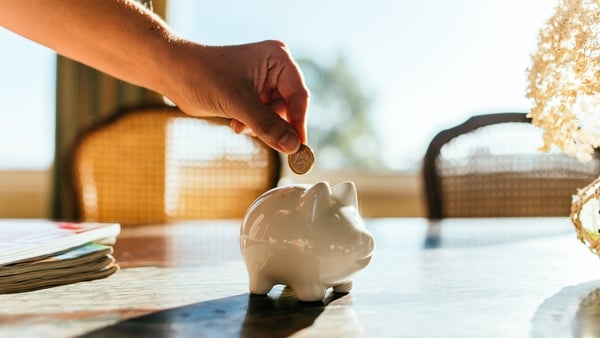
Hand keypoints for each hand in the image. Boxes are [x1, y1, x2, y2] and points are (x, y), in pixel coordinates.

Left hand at [166, 40, 308, 153]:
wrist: (173, 74)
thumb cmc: (203, 76)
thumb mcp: (238, 103)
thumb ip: (267, 125)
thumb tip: (293, 147)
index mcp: (278, 59)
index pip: (299, 96)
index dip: (298, 123)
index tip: (298, 148)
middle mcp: (275, 68)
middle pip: (289, 107)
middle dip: (272, 123)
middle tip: (260, 136)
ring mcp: (264, 82)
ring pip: (276, 116)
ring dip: (259, 125)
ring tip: (238, 124)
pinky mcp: (252, 95)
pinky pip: (264, 117)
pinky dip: (252, 124)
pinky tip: (235, 123)